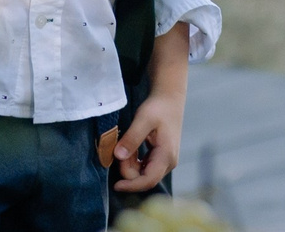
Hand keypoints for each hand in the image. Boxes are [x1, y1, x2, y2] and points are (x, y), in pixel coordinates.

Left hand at [112, 23, 190, 191]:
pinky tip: (131, 148)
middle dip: (128, 168)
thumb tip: (118, 156)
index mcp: (166, 156)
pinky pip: (143, 167)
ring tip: (127, 144)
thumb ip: (131, 138)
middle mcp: (168, 162)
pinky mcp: (160, 158)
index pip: (148, 180)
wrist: (169, 98)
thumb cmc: (158, 107)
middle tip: (121, 148)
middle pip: (144, 178)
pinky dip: (133, 161)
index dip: (131, 185)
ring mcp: (165, 161)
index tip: (115, 185)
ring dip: (130, 164)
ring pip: (142, 173)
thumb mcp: (143, 120)